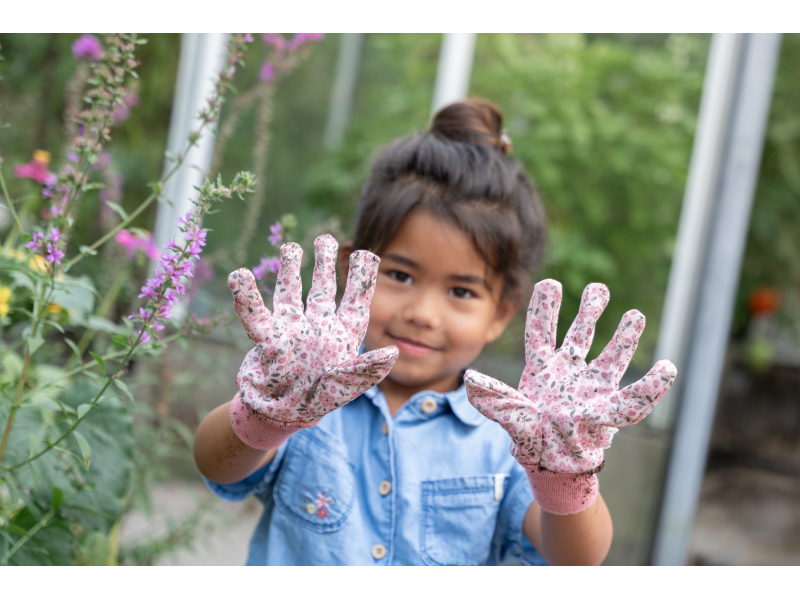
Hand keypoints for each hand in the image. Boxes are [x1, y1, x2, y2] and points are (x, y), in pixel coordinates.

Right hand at [228, 234, 397, 434]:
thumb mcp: (347, 386)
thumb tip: (393, 353)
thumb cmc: (318, 401)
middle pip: (322, 290)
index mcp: (342, 336)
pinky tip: (238, 275)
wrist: (281, 417)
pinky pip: (255, 315)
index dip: (361, 279)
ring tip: (291, 247)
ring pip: (291, 293)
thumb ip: (367, 369)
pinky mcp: (268, 340)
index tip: (367, 253)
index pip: (355, 302)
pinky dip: (246, 297)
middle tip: (324, 239)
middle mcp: (317, 328)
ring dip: (290, 271)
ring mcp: (292, 330)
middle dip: (324, 264)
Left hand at [465, 280, 676, 473]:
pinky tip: (666, 369)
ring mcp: (591, 386)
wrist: (553, 465)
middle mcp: (568, 372)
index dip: (545, 309)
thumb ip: (496, 399)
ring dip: (624, 336)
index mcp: (542, 369)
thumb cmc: (531, 439)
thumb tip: (471, 380)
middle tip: (599, 288)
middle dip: (589, 312)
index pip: (542, 332)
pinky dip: (651, 386)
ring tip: (636, 315)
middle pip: (580, 335)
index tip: (550, 283)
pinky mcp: (609, 406)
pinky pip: (633, 397)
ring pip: (610, 356)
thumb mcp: (512, 417)